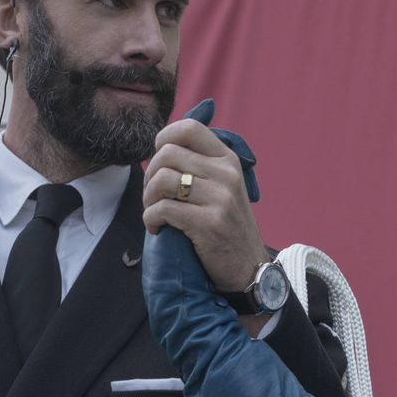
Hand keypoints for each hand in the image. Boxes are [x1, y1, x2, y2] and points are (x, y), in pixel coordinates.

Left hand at [143, 118, 269, 291]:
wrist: (249, 268)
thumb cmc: (227, 226)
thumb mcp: (224, 187)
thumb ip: (200, 165)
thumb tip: (162, 146)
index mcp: (228, 160)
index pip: (189, 127)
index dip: (164, 138)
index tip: (161, 162)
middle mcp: (227, 174)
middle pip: (167, 154)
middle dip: (149, 175)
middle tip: (154, 196)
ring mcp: (221, 198)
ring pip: (162, 179)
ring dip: (148, 199)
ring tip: (155, 212)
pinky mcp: (209, 223)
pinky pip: (163, 209)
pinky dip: (151, 219)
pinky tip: (158, 228)